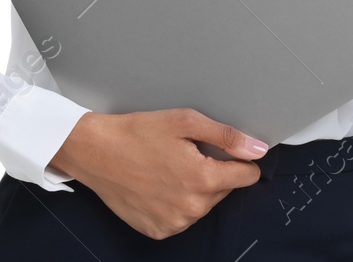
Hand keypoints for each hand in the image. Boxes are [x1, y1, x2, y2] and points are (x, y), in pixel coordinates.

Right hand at [48, 109, 266, 239]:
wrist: (95, 151)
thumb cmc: (136, 133)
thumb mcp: (185, 122)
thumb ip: (226, 136)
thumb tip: (257, 149)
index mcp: (202, 179)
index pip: (246, 176)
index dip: (240, 160)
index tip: (226, 151)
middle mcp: (191, 207)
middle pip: (224, 189)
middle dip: (212, 171)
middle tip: (186, 153)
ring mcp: (174, 222)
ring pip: (203, 204)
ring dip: (195, 188)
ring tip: (169, 167)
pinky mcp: (158, 230)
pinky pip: (182, 217)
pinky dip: (177, 202)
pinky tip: (160, 184)